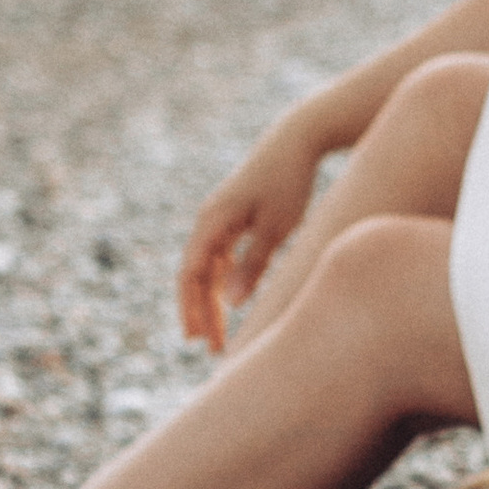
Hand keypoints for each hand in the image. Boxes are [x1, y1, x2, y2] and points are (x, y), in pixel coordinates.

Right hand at [177, 117, 329, 350]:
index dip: (192, 309)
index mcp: (213, 222)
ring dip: (212, 301)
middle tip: (211, 348)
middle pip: (195, 275)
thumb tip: (230, 305)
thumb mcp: (275, 228)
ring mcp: (219, 218)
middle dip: (201, 313)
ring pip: (207, 269)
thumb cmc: (289, 182)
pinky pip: (219, 257)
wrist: (297, 139)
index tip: (197, 339)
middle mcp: (209, 220)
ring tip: (221, 336)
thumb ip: (252, 266)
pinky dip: (223, 282)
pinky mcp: (234, 217)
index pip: (191, 274)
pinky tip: (232, 303)